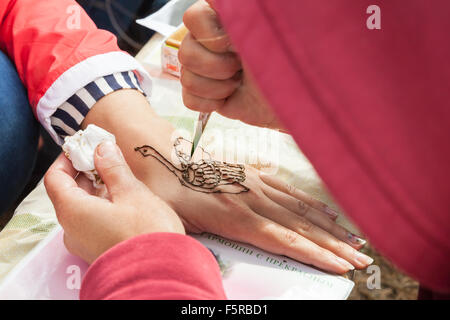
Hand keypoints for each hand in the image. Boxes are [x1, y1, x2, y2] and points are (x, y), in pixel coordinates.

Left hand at [44, 141, 184, 263]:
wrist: (161, 272)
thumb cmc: (146, 230)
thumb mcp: (131, 192)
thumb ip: (113, 167)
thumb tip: (102, 148)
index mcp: (72, 211)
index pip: (55, 178)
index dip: (67, 158)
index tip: (85, 145)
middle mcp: (71, 229)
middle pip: (69, 192)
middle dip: (86, 171)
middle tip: (107, 155)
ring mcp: (84, 242)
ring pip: (83, 207)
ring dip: (97, 188)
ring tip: (120, 175)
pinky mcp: (98, 249)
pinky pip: (92, 221)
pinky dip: (103, 205)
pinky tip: (124, 198)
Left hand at [150, 163, 372, 273]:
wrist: (162, 154)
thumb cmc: (165, 193)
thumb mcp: (176, 224)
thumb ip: (200, 247)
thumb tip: (213, 270)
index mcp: (235, 217)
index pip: (285, 241)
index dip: (315, 255)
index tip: (341, 267)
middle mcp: (252, 200)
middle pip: (302, 227)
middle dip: (334, 246)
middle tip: (363, 260)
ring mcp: (255, 185)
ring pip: (301, 209)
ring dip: (330, 227)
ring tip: (355, 240)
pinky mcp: (253, 174)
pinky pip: (288, 190)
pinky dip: (311, 203)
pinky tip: (327, 212)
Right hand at [180, 0, 282, 128]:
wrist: (295, 100)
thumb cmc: (287, 61)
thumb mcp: (266, 25)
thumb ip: (238, 6)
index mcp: (223, 19)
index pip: (192, 18)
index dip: (209, 36)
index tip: (234, 44)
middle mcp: (211, 41)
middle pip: (185, 52)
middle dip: (216, 66)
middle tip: (241, 68)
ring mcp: (208, 69)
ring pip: (185, 77)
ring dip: (216, 86)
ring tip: (239, 84)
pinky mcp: (209, 95)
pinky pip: (188, 99)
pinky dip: (208, 103)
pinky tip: (228, 98)